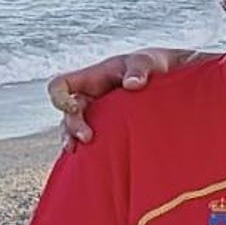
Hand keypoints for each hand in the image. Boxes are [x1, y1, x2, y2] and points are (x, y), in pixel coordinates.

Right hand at [47, 48, 195, 147]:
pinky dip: (90, 152)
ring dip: (75, 142)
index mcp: (89, 80)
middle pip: (67, 115)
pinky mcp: (109, 130)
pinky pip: (92, 143)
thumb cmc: (150, 66)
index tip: (75, 107)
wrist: (166, 79)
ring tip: (82, 152)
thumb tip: (132, 85)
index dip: (59, 98)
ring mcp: (97, 116)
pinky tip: (95, 162)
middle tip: (88, 138)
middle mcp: (89, 99)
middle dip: (73, 127)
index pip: (59, 86)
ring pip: (74, 132)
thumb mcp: (145, 62)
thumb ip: (139, 70)